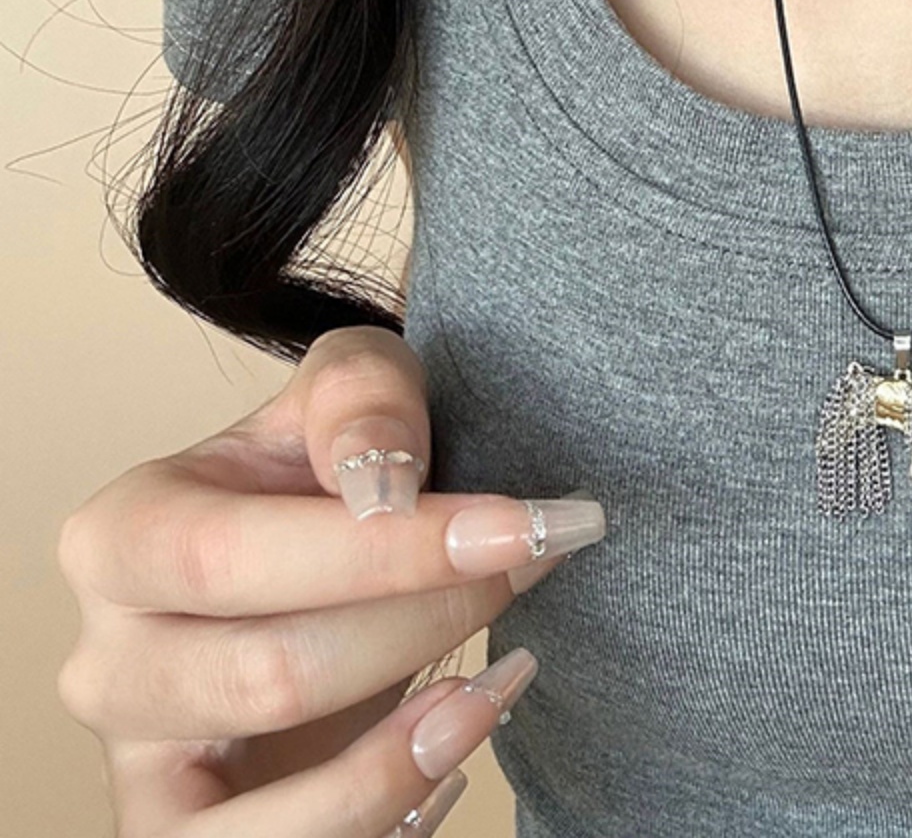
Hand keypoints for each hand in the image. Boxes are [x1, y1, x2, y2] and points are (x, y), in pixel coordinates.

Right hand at [55, 324, 607, 836]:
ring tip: (500, 685)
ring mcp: (146, 767)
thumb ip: (361, 400)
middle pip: (269, 677)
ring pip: (259, 820)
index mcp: (122, 537)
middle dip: (428, 623)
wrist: (324, 543)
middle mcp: (109, 662)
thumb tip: (381, 488)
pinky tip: (454, 749)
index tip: (523, 527)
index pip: (234, 557)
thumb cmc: (330, 464)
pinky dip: (384, 819)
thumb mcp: (351, 385)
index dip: (386, 553)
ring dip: (400, 761)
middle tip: (533, 568)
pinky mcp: (196, 834)